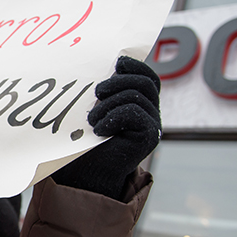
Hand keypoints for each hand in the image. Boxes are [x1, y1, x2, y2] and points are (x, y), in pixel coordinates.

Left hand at [51, 56, 160, 199]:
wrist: (86, 174)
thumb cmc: (83, 141)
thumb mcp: (91, 109)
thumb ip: (100, 91)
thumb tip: (95, 64)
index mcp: (139, 102)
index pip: (146, 75)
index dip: (135, 65)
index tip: (116, 62)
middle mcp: (150, 112)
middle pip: (145, 82)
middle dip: (119, 81)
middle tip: (97, 92)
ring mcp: (152, 125)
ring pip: (137, 95)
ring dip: (109, 103)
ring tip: (92, 119)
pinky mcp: (150, 137)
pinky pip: (135, 112)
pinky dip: (113, 117)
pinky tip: (99, 129)